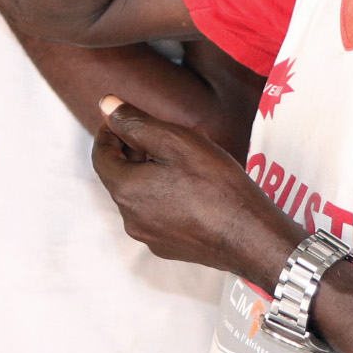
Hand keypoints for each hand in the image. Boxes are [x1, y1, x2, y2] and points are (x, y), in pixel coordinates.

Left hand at [91, 95, 303, 281]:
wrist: (251, 237)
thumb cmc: (215, 185)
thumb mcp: (175, 141)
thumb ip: (136, 122)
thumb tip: (106, 104)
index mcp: (125, 190)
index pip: (100, 156)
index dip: (109, 133)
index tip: (123, 119)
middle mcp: (130, 218)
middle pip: (119, 176)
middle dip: (131, 152)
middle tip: (157, 134)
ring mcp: (149, 237)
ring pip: (139, 196)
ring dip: (149, 174)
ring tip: (178, 158)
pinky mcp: (169, 247)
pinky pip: (156, 215)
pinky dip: (163, 196)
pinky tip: (190, 187)